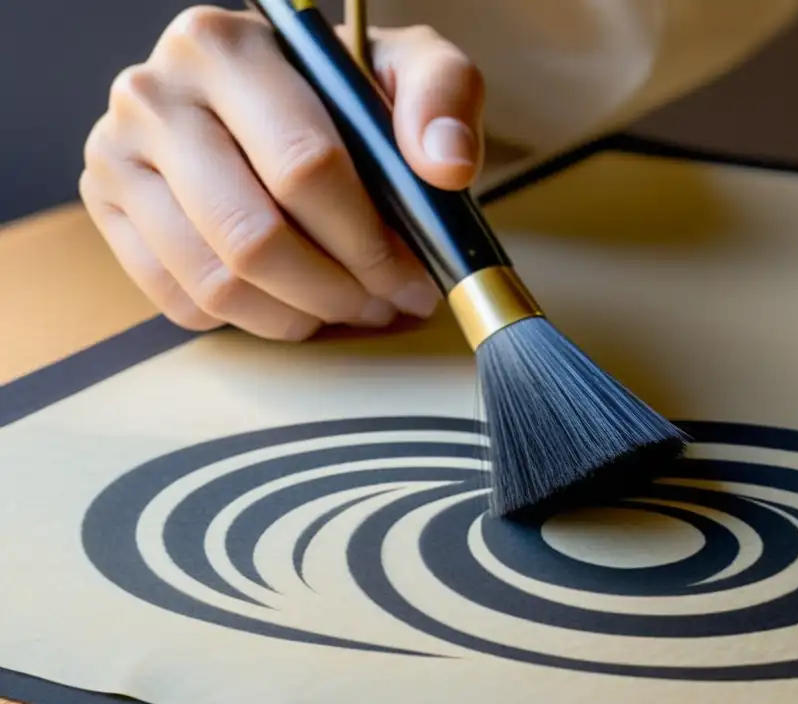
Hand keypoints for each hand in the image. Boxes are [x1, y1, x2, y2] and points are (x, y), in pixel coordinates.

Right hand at [80, 6, 485, 339]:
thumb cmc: (337, 89)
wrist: (268, 94)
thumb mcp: (403, 68)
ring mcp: (118, 155)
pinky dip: (249, 320)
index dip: (370, 242)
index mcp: (225, 47)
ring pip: (216, 281)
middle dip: (336, 290)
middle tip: (382, 304)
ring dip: (298, 315)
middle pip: (254, 236)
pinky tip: (291, 300)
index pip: (304, 168)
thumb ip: (442, 97)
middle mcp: (154, 95)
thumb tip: (445, 166)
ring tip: (345, 306)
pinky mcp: (108, 209)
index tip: (413, 276)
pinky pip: (180, 301)